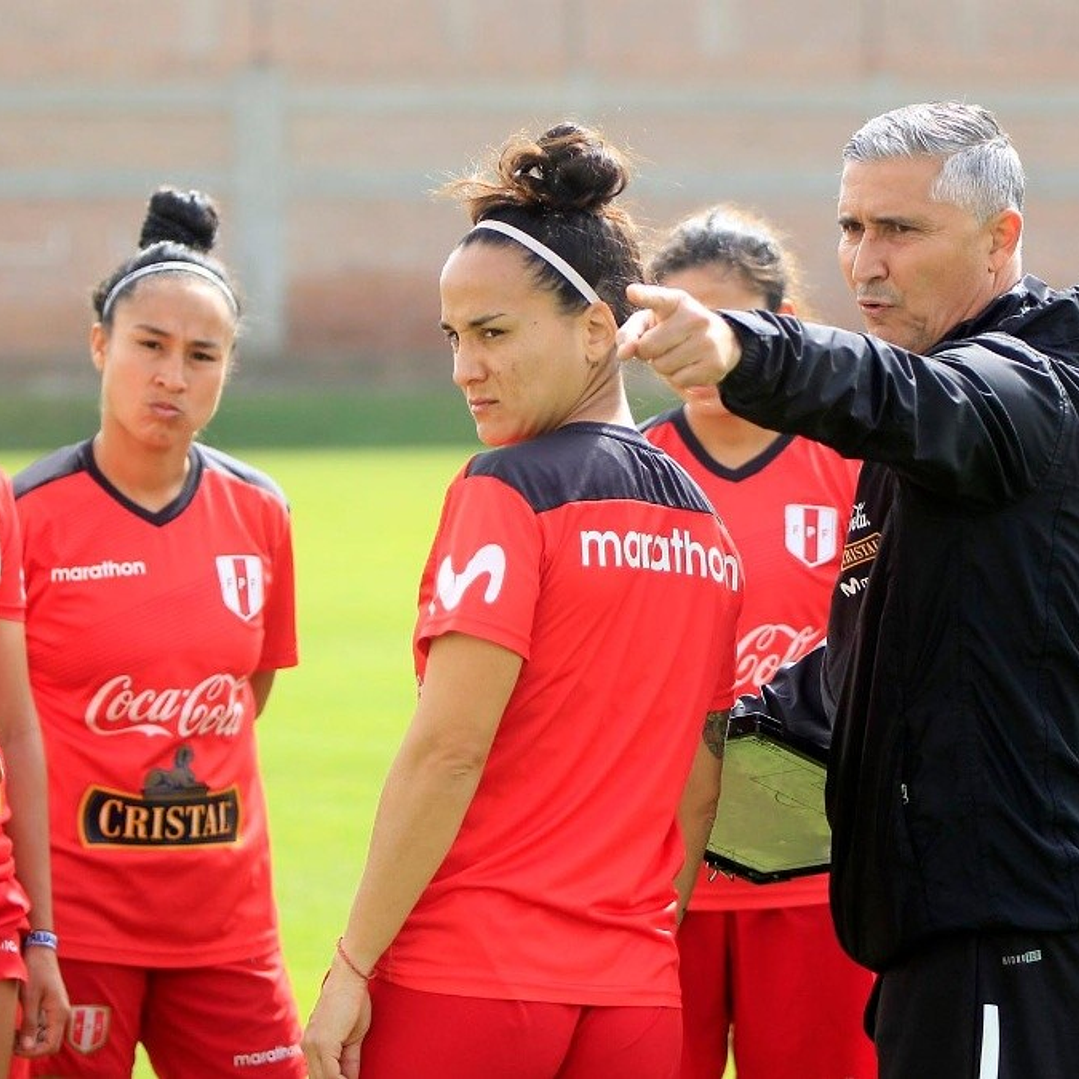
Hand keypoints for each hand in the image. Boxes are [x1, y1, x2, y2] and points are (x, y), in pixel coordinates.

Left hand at [15, 946, 68, 1056]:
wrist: (41, 951)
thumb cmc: (36, 972)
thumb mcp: (29, 998)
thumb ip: (30, 1023)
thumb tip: (27, 1047)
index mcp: (60, 1013)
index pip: (51, 1045)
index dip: (33, 1053)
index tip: (16, 1049)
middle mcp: (63, 1014)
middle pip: (51, 1043)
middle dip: (32, 1049)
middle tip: (14, 1043)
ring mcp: (59, 1010)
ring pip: (48, 1036)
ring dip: (32, 1041)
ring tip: (14, 1035)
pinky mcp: (53, 1007)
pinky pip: (46, 1027)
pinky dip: (33, 1032)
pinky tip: (20, 1027)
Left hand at [302, 965, 371, 1078]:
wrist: (349, 977)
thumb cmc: (353, 1000)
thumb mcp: (353, 1036)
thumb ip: (349, 1059)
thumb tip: (350, 1078)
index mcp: (312, 1044)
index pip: (320, 1075)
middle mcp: (308, 1047)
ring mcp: (313, 1046)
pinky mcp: (323, 1044)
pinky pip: (330, 1075)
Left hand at [617, 283, 742, 389]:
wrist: (722, 340)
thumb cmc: (674, 330)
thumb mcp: (651, 323)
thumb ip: (629, 334)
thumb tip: (623, 353)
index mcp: (676, 301)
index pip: (658, 298)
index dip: (644, 296)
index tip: (631, 292)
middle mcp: (695, 317)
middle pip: (648, 347)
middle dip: (648, 352)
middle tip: (663, 346)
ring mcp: (707, 340)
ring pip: (662, 367)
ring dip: (664, 367)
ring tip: (677, 355)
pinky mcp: (715, 363)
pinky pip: (678, 381)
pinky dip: (678, 378)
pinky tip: (689, 366)